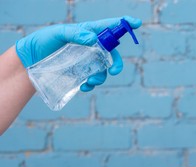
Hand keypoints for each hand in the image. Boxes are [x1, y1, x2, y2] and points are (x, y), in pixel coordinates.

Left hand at [15, 16, 141, 91]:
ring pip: (104, 69)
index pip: (109, 26)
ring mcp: (87, 60)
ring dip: (101, 77)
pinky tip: (84, 86)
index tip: (136, 24)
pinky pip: (93, 79)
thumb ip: (75, 34)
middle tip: (114, 71)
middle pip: (112, 53)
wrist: (30, 61)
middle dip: (117, 63)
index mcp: (87, 32)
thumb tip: (93, 38)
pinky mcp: (81, 72)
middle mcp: (90, 46)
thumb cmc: (43, 42)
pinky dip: (92, 84)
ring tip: (89, 82)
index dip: (124, 24)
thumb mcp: (57, 34)